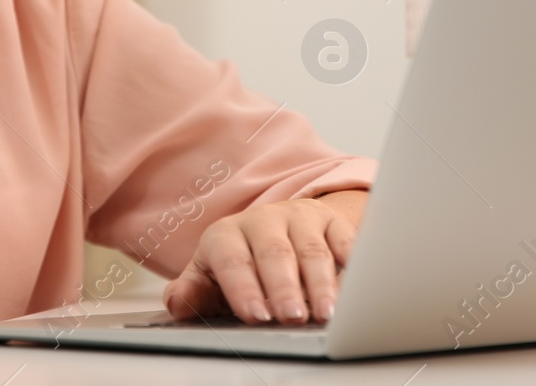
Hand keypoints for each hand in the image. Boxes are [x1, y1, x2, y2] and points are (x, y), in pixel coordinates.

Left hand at [163, 190, 366, 324]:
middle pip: (274, 254)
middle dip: (283, 288)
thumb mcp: (210, 277)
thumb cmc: (241, 264)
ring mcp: (298, 218)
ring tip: (325, 314)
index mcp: (226, 234)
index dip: (244, 290)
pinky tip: (358, 279)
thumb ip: (192, 292)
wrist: (276, 230)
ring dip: (320, 283)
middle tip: (291, 317)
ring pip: (311, 250)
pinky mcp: (330, 221)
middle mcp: (262, 220)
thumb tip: (177, 302)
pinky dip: (351, 258)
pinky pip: (344, 237)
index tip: (256, 316)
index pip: (233, 261)